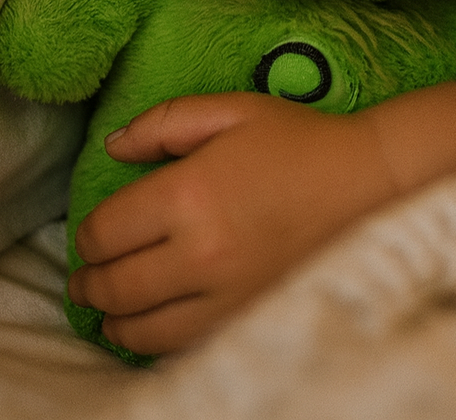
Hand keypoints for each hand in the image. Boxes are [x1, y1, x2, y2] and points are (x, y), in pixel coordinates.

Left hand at [67, 82, 455, 354]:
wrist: (372, 185)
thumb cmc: (300, 141)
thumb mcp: (230, 110)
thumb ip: (163, 124)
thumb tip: (112, 146)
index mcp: (189, 193)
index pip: (107, 231)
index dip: (87, 237)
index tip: (89, 236)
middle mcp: (200, 252)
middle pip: (117, 286)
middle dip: (90, 285)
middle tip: (82, 281)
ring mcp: (226, 296)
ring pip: (144, 329)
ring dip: (116, 321)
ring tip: (108, 311)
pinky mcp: (249, 320)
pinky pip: (185, 346)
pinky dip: (157, 342)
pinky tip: (153, 327)